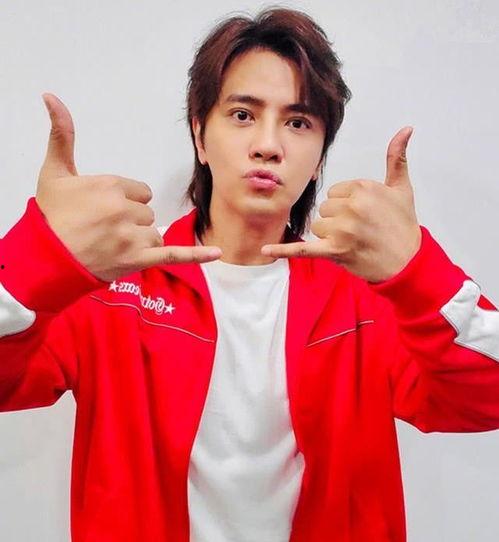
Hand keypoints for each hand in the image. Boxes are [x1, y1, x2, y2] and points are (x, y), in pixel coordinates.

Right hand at [36, 94, 221, 281]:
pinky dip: (196, 256)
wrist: (46, 260)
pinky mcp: (139, 259)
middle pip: (147, 212)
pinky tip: (216, 253)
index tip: (104, 210)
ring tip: (110, 245)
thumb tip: (52, 98)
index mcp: (111, 187)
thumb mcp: (55, 173)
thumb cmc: (51, 218)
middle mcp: (125, 211)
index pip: (139, 191)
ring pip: (153, 233)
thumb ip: (61, 135)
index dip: (123, 201)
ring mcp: (134, 237)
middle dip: (130, 220)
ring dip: (138, 240)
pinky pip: (174, 255)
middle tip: (103, 229)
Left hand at [261, 127, 421, 282]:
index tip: (365, 214)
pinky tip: (266, 249)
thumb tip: (405, 129)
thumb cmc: (403, 225)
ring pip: (318, 227)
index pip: (336, 192)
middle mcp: (351, 207)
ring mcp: (342, 230)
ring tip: (355, 242)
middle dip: (339, 220)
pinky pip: (303, 248)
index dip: (347, 204)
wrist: (407, 262)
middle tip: (361, 230)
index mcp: (363, 188)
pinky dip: (284, 250)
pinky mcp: (335, 251)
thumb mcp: (401, 188)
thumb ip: (397, 158)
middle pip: (325, 210)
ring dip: (331, 236)